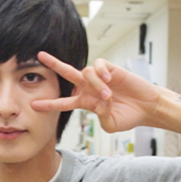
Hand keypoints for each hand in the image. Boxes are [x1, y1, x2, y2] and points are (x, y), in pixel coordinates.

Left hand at [31, 51, 161, 133]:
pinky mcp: (110, 68)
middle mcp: (89, 88)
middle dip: (54, 64)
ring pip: (85, 73)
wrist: (146, 107)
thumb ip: (102, 118)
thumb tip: (99, 105)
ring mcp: (98, 77)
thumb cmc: (129, 116)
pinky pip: (98, 65)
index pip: (63, 102)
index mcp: (86, 102)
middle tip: (40, 56)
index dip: (49, 104)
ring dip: (95, 85)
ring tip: (108, 96)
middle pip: (67, 73)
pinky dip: (101, 72)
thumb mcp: (112, 124)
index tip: (34, 105)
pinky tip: (108, 79)